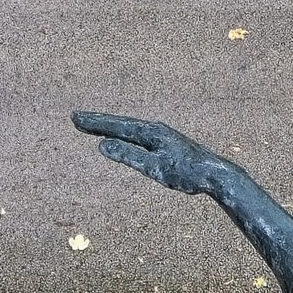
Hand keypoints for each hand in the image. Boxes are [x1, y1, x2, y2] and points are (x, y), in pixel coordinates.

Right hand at [76, 111, 224, 195]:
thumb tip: (103, 145)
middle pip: (120, 123)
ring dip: (109, 126)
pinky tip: (121, 137)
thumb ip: (128, 156)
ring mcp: (161, 134)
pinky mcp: (166, 142)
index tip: (76, 118)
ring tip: (92, 126)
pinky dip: (123, 133)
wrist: (216, 174)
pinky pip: (138, 134)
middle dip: (98, 121)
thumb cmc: (187, 174)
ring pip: (129, 128)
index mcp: (150, 132)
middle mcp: (155, 129)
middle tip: (76, 118)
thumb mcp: (154, 168)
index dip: (95, 123)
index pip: (116, 126)